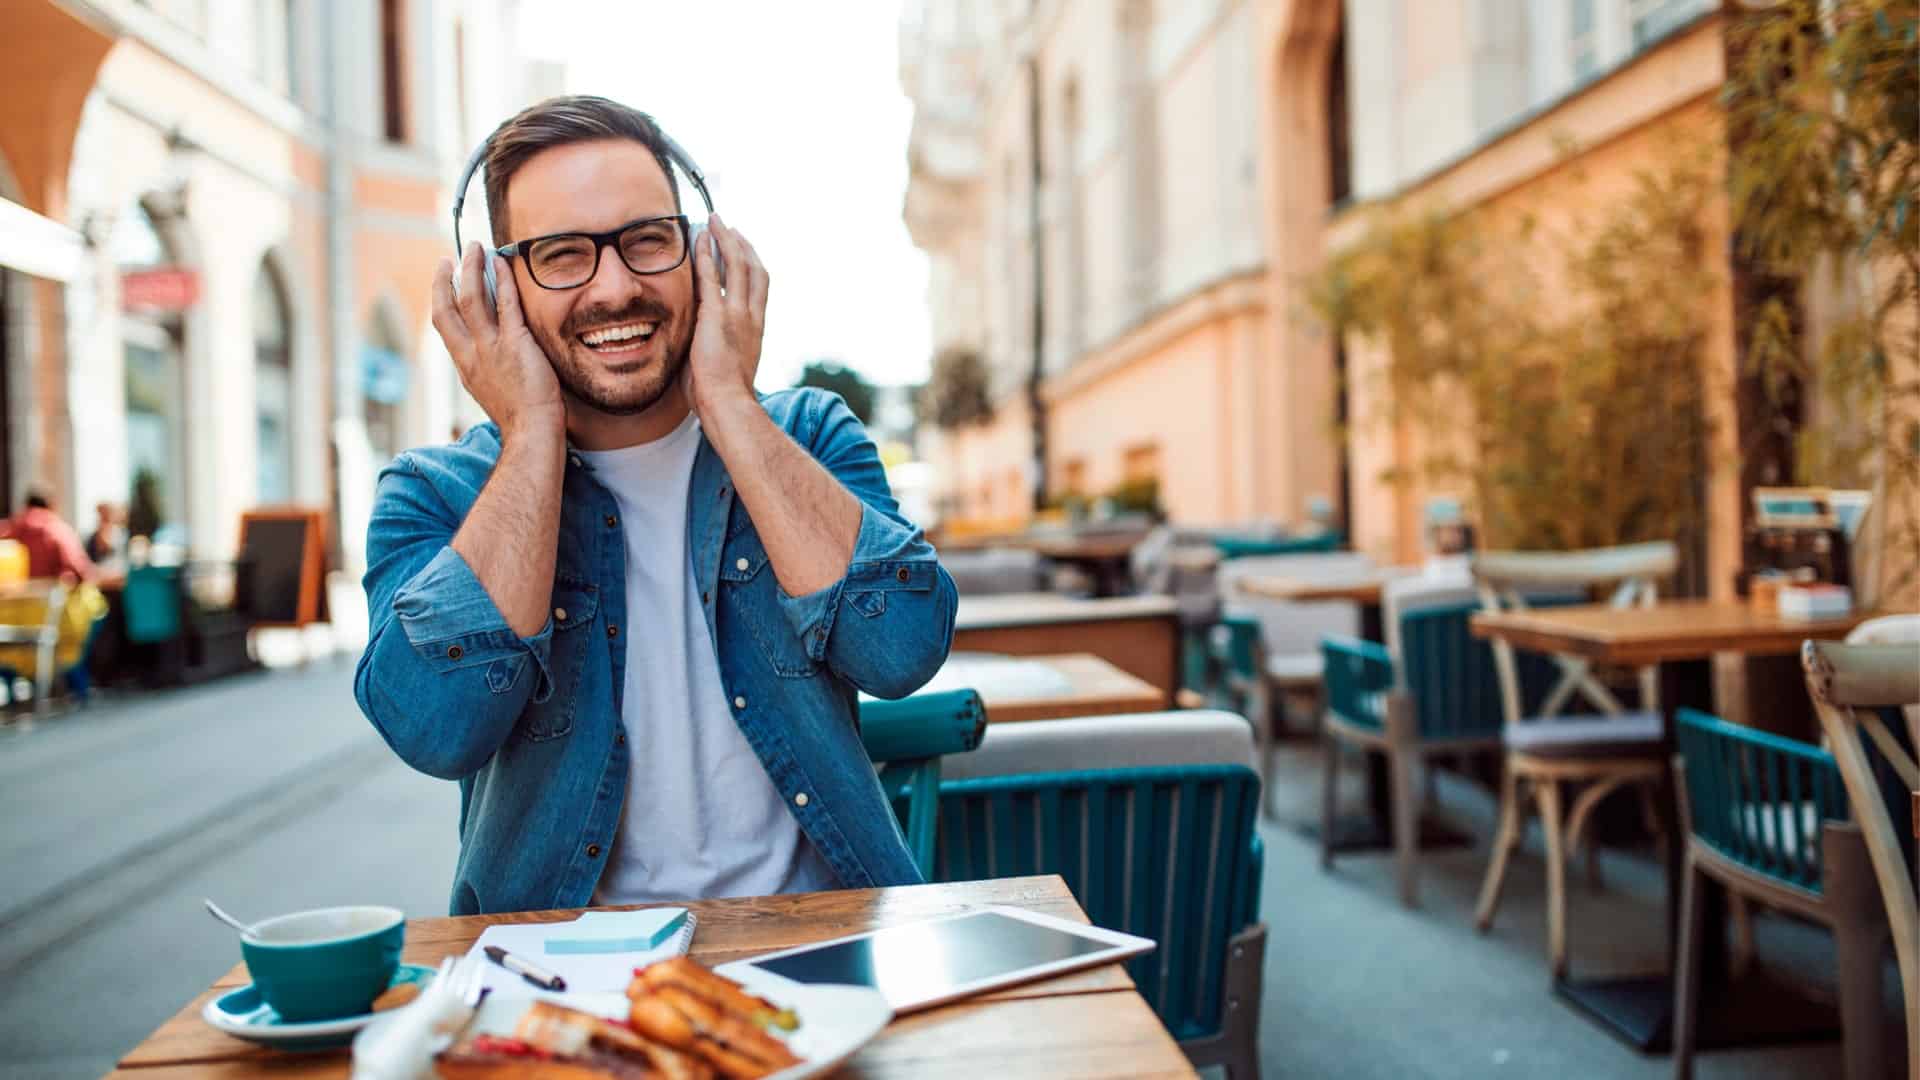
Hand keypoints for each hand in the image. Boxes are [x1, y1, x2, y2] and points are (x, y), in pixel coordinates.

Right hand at [430, 243, 563, 440]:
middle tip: (450, 258)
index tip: (444, 284)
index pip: (445, 327)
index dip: (441, 301)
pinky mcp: (515, 344)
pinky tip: (503, 263)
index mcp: (464, 366)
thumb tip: (490, 359)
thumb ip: (488, 371)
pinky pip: (506, 303)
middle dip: (445, 279)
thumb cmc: (521, 418)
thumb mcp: (493, 392)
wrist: (532, 431)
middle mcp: (471, 354)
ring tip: (475, 248)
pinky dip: (503, 280)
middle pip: (446, 308)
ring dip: (472, 268)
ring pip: (471, 298)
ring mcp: (490, 348)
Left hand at [684, 215, 767, 416]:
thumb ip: (717, 346)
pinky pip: (711, 274)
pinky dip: (706, 253)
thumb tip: (699, 344)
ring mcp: (737, 314)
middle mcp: (752, 316)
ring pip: (737, 264)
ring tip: (716, 221)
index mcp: (756, 328)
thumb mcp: (725, 366)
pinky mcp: (717, 315)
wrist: (728, 404)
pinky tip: (699, 237)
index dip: (752, 264)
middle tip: (731, 228)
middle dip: (742, 245)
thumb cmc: (722, 397)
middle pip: (754, 268)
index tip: (743, 249)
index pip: (759, 287)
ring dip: (726, 239)